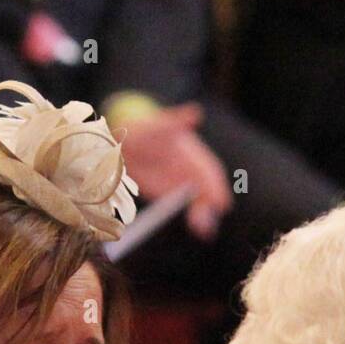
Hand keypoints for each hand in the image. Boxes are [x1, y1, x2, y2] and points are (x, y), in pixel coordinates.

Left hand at [118, 103, 232, 239]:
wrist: (124, 144)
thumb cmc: (144, 130)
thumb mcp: (158, 126)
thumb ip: (176, 121)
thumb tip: (195, 113)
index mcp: (193, 154)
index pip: (210, 171)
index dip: (215, 185)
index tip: (220, 201)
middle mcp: (193, 171)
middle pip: (208, 190)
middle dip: (211, 205)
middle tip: (211, 220)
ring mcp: (185, 185)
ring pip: (202, 202)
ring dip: (205, 216)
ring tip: (207, 230)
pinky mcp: (173, 196)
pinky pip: (190, 209)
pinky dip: (197, 219)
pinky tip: (202, 230)